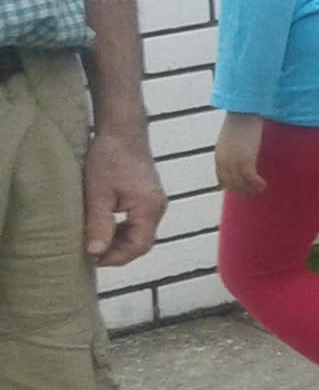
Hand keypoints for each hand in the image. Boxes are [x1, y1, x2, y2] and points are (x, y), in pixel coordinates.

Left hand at [83, 127, 165, 266]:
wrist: (122, 131)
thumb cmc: (109, 158)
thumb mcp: (98, 193)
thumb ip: (99, 224)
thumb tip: (95, 253)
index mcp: (149, 208)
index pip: (139, 246)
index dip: (115, 258)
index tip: (91, 259)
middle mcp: (158, 208)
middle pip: (142, 243)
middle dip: (116, 253)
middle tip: (89, 254)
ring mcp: (155, 202)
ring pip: (139, 234)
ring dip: (118, 242)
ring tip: (93, 242)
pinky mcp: (148, 197)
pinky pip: (138, 223)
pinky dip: (121, 231)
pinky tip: (103, 227)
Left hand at [214, 112, 266, 197]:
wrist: (244, 111)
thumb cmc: (242, 120)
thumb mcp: (234, 138)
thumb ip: (235, 148)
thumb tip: (243, 152)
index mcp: (219, 157)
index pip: (223, 180)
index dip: (234, 186)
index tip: (246, 187)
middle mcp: (223, 162)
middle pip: (231, 185)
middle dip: (243, 190)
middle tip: (256, 191)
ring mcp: (233, 162)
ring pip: (240, 184)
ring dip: (251, 190)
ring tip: (261, 189)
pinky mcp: (245, 160)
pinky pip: (249, 179)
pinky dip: (256, 184)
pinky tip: (263, 184)